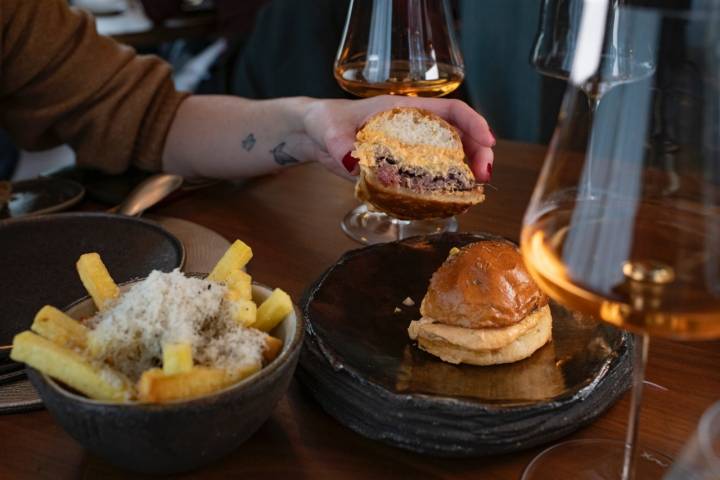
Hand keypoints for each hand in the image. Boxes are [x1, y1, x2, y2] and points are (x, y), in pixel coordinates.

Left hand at [302, 96, 495, 181]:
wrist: (314, 135)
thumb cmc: (325, 122)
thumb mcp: (330, 130)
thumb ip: (340, 144)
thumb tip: (353, 162)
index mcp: (404, 110)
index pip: (449, 110)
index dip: (473, 122)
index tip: (487, 141)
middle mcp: (414, 128)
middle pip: (458, 135)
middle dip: (478, 152)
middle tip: (484, 176)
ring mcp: (409, 149)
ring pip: (448, 157)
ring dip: (465, 173)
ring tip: (473, 192)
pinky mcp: (400, 168)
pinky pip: (428, 177)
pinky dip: (441, 188)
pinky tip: (447, 202)